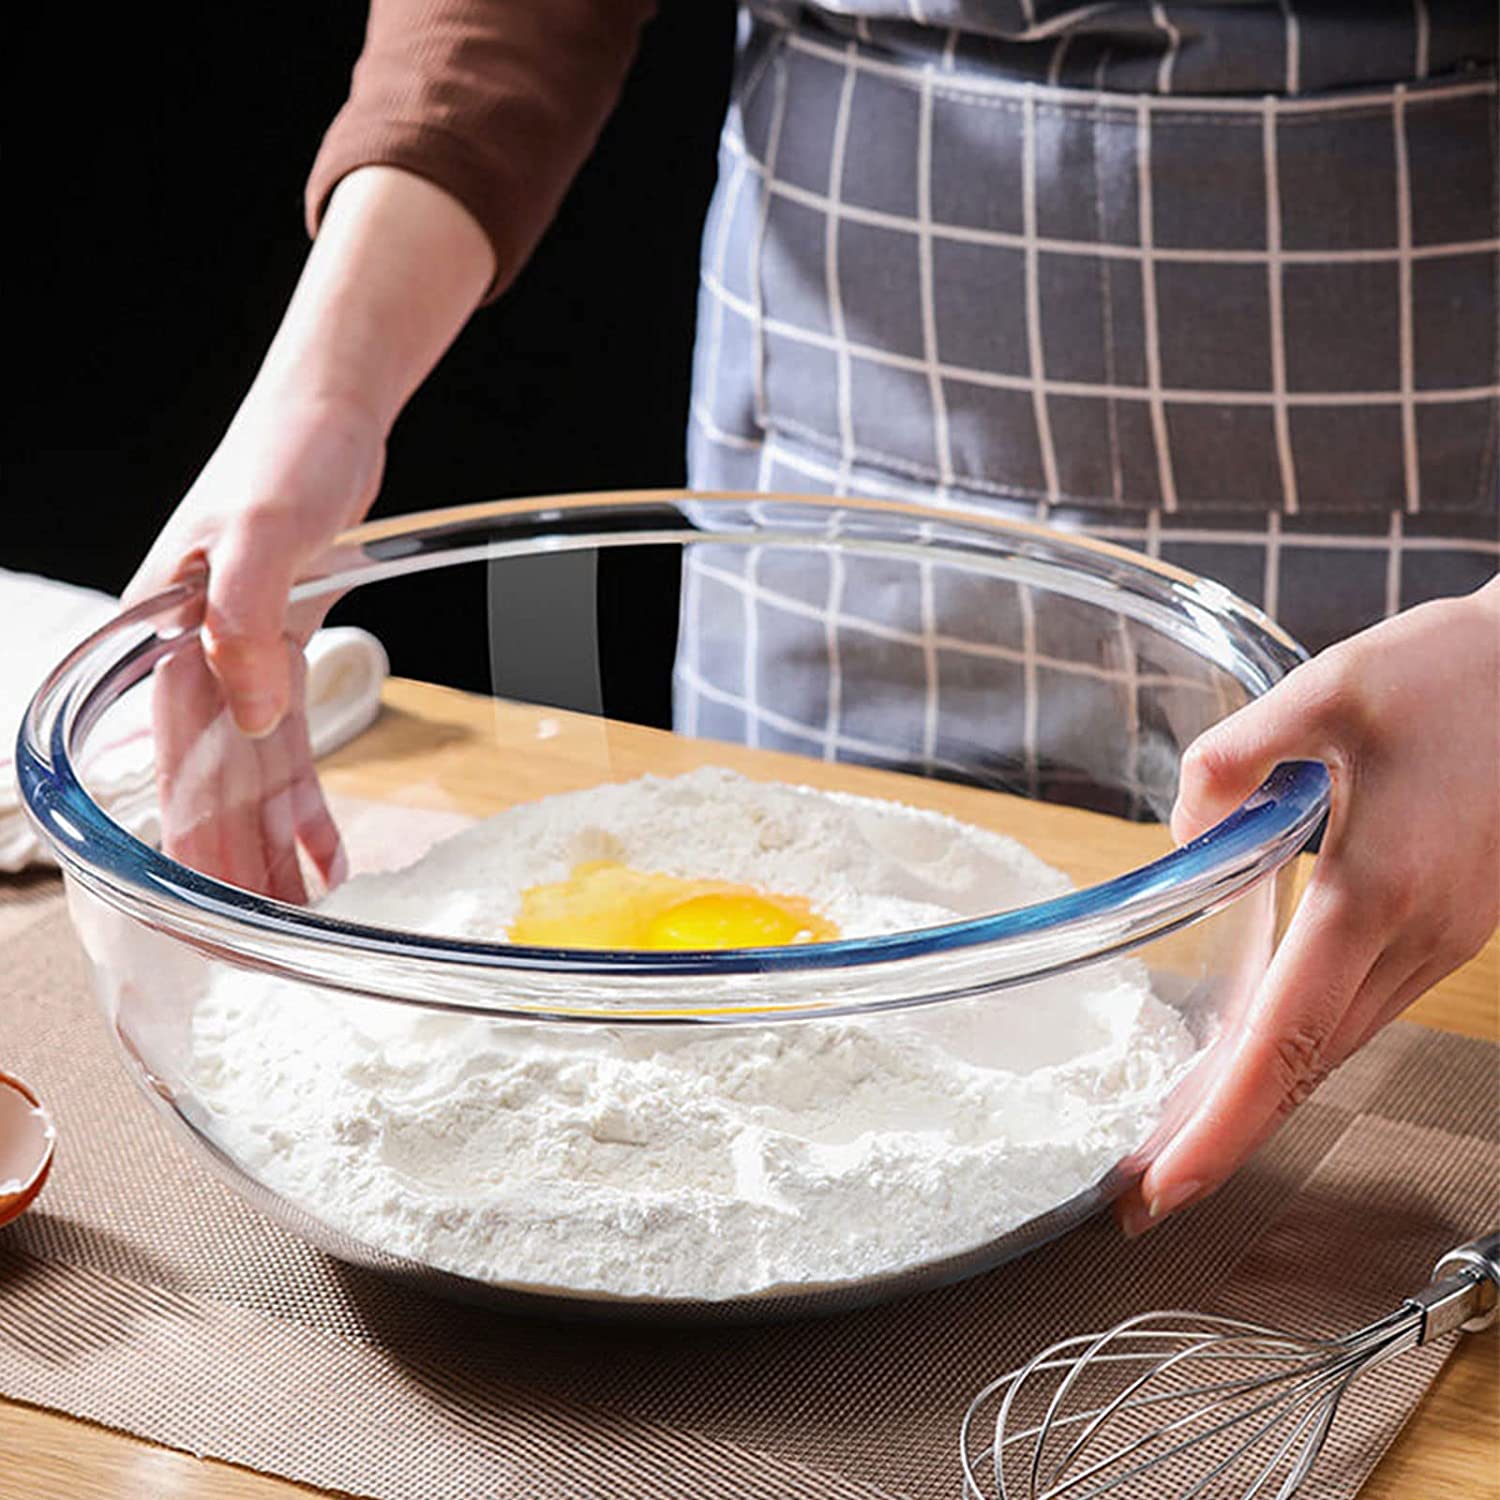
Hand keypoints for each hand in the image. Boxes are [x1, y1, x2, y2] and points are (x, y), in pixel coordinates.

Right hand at [122, 166, 492, 897]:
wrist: (327, 408)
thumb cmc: (286, 455)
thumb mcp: (267, 530)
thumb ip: (247, 616)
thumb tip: (249, 709)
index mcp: (168, 634)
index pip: (174, 752)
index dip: (191, 829)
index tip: (207, 899)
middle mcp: (195, 655)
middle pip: (210, 777)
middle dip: (232, 856)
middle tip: (259, 930)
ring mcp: (238, 656)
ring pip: (251, 771)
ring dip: (272, 840)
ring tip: (297, 908)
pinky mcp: (281, 648)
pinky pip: (289, 741)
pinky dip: (306, 796)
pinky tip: (326, 849)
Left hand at [1117, 579, 1499, 1236]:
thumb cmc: (1445, 672)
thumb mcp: (1324, 687)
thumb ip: (1236, 757)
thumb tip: (1183, 833)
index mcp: (1376, 890)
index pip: (1286, 1039)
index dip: (1223, 1123)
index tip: (1165, 1184)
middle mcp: (1414, 937)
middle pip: (1308, 1068)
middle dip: (1224, 1138)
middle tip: (1142, 1192)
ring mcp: (1441, 940)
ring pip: (1340, 1049)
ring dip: (1263, 1102)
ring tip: (1182, 1137)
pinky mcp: (1448, 927)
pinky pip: (1365, 1010)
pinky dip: (1304, 1052)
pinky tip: (1258, 1057)